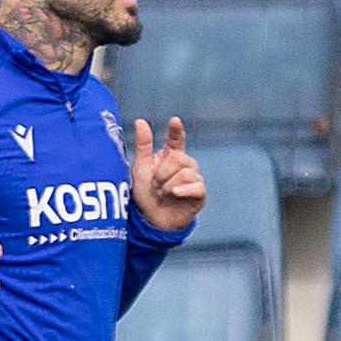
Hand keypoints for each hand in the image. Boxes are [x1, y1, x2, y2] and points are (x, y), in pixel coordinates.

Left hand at [130, 115, 203, 231]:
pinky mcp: (200, 194)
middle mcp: (185, 164)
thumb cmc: (146, 194)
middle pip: (179, 158)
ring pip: (185, 173)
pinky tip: (174, 194)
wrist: (152, 220)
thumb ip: (143, 145)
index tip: (174, 120)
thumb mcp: (140, 168)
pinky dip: (183, 190)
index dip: (176, 130)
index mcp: (171, 156)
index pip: (176, 139)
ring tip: (162, 194)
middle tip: (155, 185)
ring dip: (168, 185)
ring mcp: (194, 179)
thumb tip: (140, 121)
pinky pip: (197, 186)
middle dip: (162, 173)